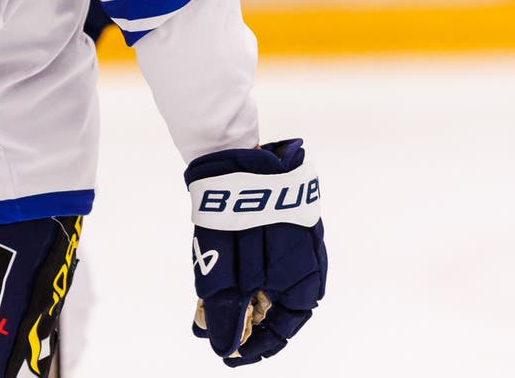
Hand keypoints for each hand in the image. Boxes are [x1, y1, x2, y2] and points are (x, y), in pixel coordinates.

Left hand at [186, 139, 325, 365]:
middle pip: (276, 308)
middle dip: (244, 323)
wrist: (236, 156)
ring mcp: (295, 241)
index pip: (282, 331)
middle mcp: (307, 265)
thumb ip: (228, 316)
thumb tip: (224, 349)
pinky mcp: (279, 222)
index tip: (228, 357)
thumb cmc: (238, 220)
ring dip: (240, 298)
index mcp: (304, 284)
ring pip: (268, 283)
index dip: (255, 348)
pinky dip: (241, 272)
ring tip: (207, 307)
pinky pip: (263, 259)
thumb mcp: (227, 277)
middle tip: (211, 330)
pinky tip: (217, 275)